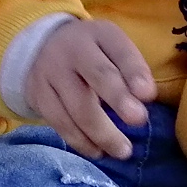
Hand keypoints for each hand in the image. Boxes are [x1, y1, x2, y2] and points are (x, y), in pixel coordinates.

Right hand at [24, 18, 156, 159]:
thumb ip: (130, 70)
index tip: (149, 95)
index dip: (134, 73)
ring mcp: (51, 72)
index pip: (119, 50)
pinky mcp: (37, 95)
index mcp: (99, 34)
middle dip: (119, 100)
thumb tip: (145, 99)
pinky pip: (60, 122)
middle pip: (97, 76)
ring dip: (103, 133)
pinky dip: (81, 141)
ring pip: (77, 106)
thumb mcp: (111, 49)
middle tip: (138, 121)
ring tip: (123, 151)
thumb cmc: (91, 54)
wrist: (39, 46)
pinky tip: (98, 151)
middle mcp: (72, 49)